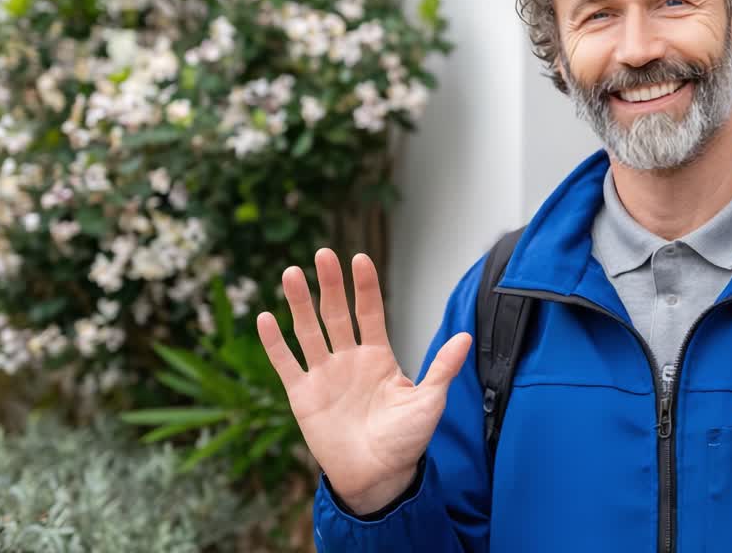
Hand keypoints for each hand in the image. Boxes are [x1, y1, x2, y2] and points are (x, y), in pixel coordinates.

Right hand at [257, 248, 471, 514]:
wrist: (379, 477)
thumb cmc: (406, 440)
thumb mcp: (429, 401)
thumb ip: (442, 367)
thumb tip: (466, 336)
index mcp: (378, 356)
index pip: (370, 312)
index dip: (365, 287)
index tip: (360, 259)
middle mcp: (349, 359)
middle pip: (336, 313)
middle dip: (330, 284)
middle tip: (322, 254)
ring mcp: (324, 375)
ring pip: (308, 331)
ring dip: (299, 303)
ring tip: (291, 273)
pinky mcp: (303, 395)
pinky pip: (286, 364)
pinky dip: (274, 343)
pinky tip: (265, 318)